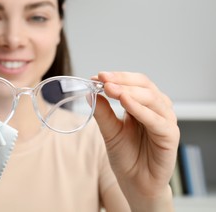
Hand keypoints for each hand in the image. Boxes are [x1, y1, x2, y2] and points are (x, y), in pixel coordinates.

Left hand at [92, 72, 178, 207]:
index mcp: (143, 105)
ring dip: (130, 91)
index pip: (134, 83)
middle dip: (122, 81)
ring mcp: (165, 121)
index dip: (117, 77)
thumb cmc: (127, 156)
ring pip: (151, 98)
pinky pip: (156, 119)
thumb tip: (90, 93)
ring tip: (111, 89)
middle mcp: (157, 109)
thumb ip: (103, 113)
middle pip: (144, 86)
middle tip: (103, 80)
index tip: (97, 76)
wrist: (136, 183)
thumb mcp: (110, 131)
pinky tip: (126, 102)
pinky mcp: (170, 136)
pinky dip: (141, 109)